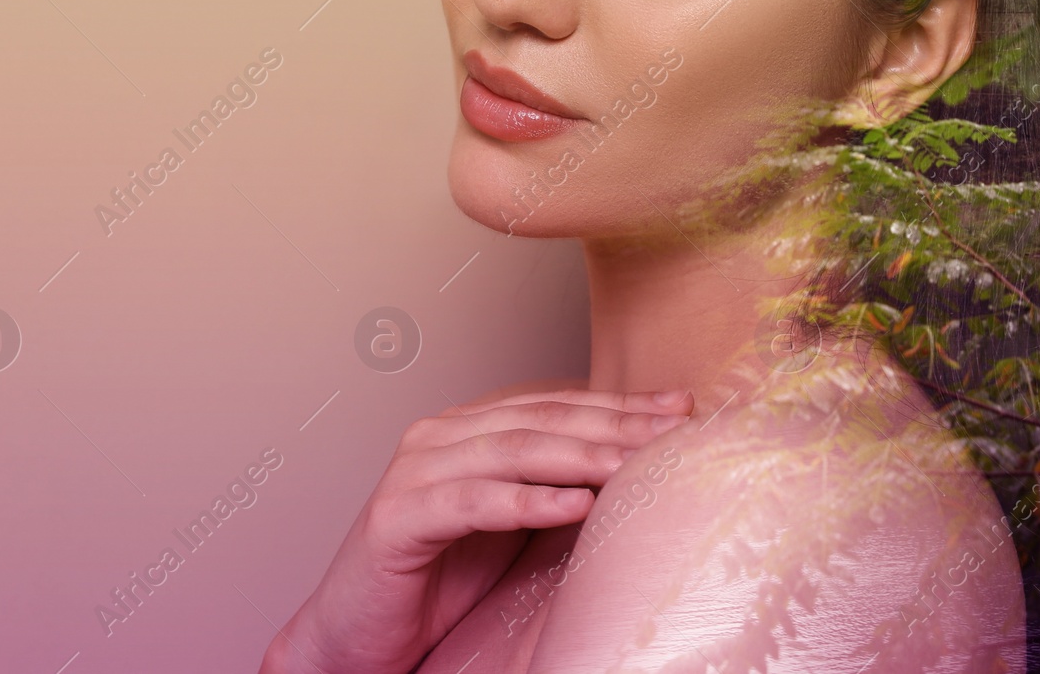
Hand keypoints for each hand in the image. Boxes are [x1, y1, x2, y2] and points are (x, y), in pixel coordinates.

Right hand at [258, 387, 693, 673]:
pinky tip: (575, 503)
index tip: (680, 406)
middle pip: (543, 419)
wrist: (359, 635)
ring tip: (636, 463)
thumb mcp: (516, 525)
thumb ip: (560, 486)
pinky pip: (471, 501)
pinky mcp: (397, 516)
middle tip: (673, 428)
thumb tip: (642, 465)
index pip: (558, 403)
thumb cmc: (438, 582)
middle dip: (614, 423)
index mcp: (470, 427)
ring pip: (512, 449)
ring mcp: (415, 470)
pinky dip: (527, 500)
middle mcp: (440, 435)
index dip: (620, 403)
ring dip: (581, 456)